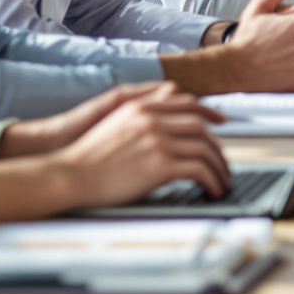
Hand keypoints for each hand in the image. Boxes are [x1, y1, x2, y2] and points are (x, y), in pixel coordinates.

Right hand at [48, 82, 231, 204]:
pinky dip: (211, 181)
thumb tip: (165, 129)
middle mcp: (152, 120)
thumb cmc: (89, 158)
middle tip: (223, 161)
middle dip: (216, 146)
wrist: (70, 175)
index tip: (221, 122)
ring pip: (204, 148)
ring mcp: (157, 141)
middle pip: (200, 127)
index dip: (208, 112)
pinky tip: (212, 190)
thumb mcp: (116, 126)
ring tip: (222, 180)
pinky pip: (198, 170)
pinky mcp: (160, 165)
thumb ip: (142, 121)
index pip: (187, 103)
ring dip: (218, 166)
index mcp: (142, 108)